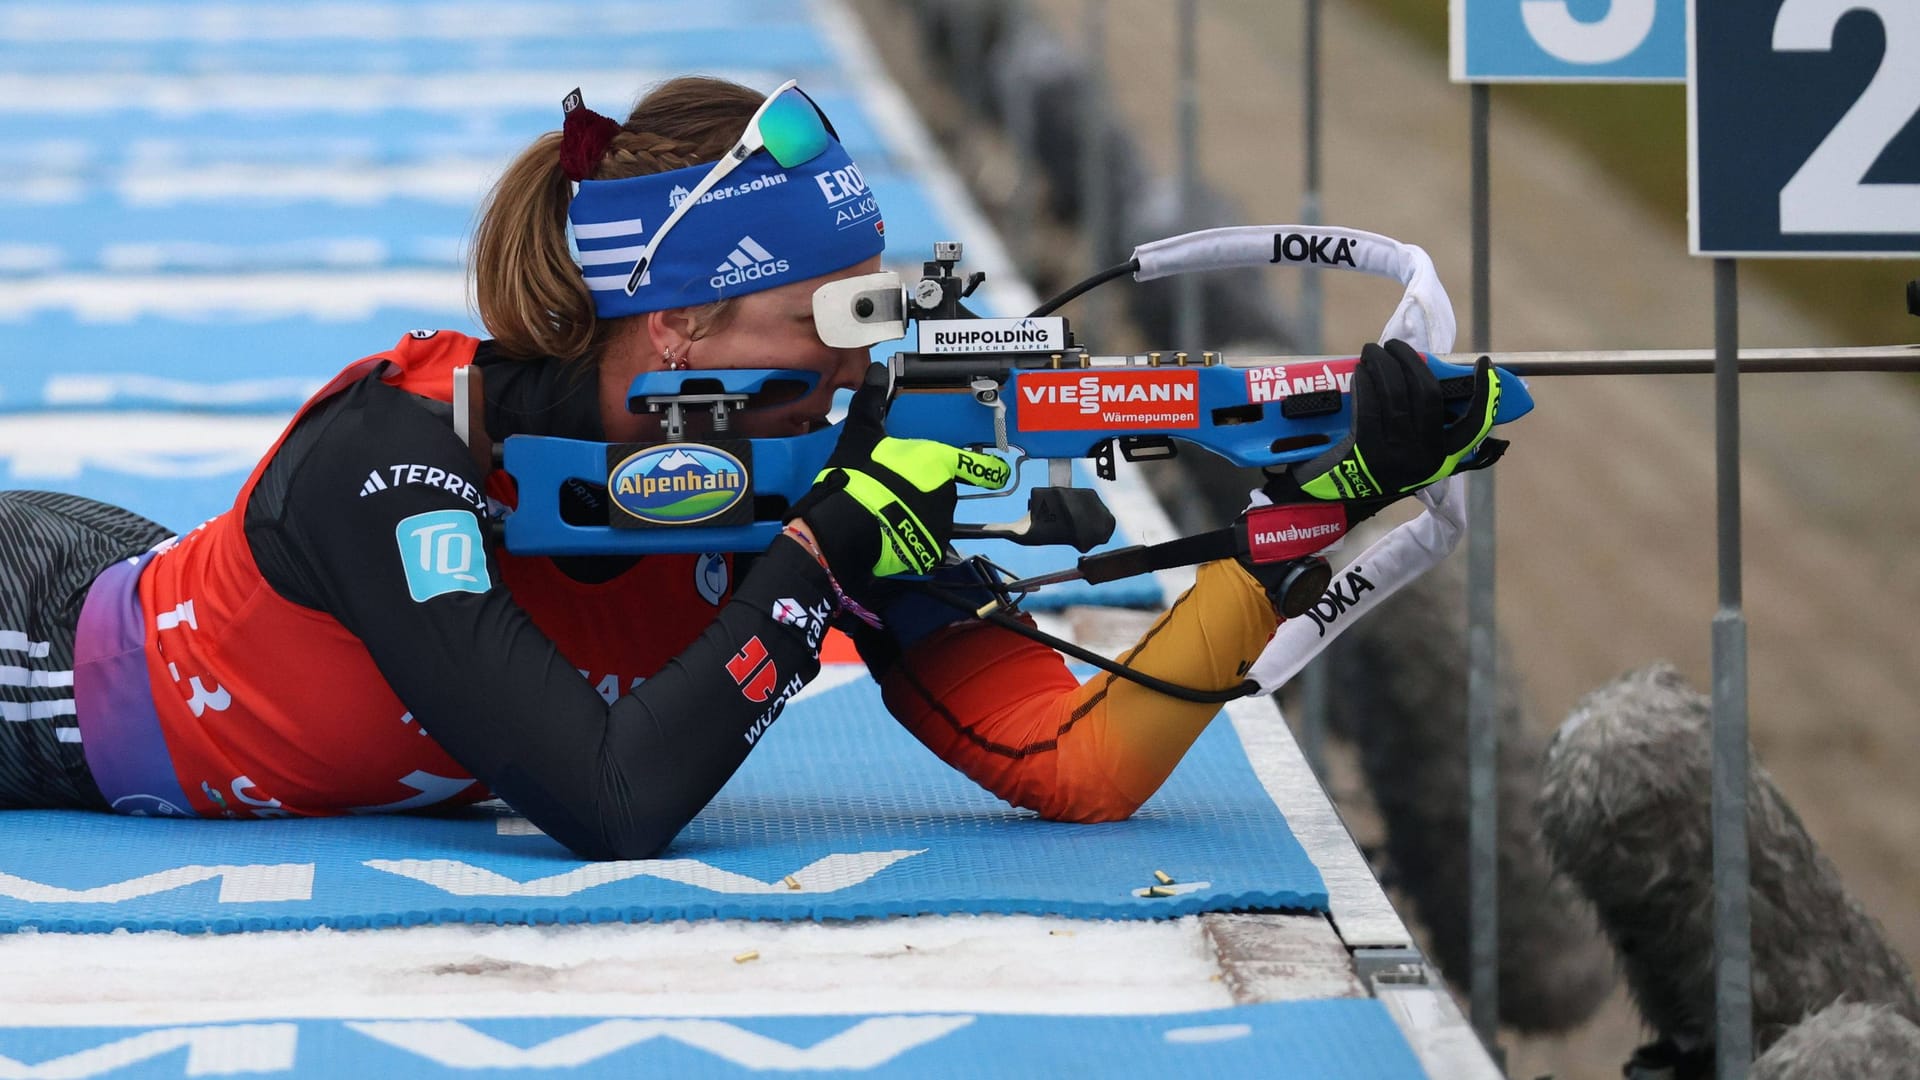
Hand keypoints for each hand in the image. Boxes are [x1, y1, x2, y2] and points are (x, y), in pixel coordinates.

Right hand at [786, 364, 1012, 584]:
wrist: (847, 526)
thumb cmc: (859, 475)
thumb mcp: (861, 434)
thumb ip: (872, 403)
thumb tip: (876, 371)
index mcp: (937, 462)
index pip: (973, 465)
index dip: (987, 470)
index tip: (998, 473)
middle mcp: (947, 493)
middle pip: (941, 490)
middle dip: (921, 490)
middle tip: (890, 489)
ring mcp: (940, 525)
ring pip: (932, 517)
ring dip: (915, 515)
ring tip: (883, 512)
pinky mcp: (929, 551)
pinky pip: (922, 542)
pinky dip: (909, 539)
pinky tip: (886, 534)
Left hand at [1264, 338, 1505, 509]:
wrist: (1338, 495)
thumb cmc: (1375, 462)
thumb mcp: (1408, 450)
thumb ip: (1423, 420)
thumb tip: (1425, 369)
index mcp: (1442, 458)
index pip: (1475, 424)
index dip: (1485, 393)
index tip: (1484, 363)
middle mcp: (1424, 458)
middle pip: (1428, 393)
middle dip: (1411, 361)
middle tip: (1395, 345)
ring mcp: (1397, 455)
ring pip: (1396, 394)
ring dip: (1383, 364)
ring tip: (1372, 351)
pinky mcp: (1367, 450)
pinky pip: (1370, 404)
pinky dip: (1365, 382)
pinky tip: (1360, 372)